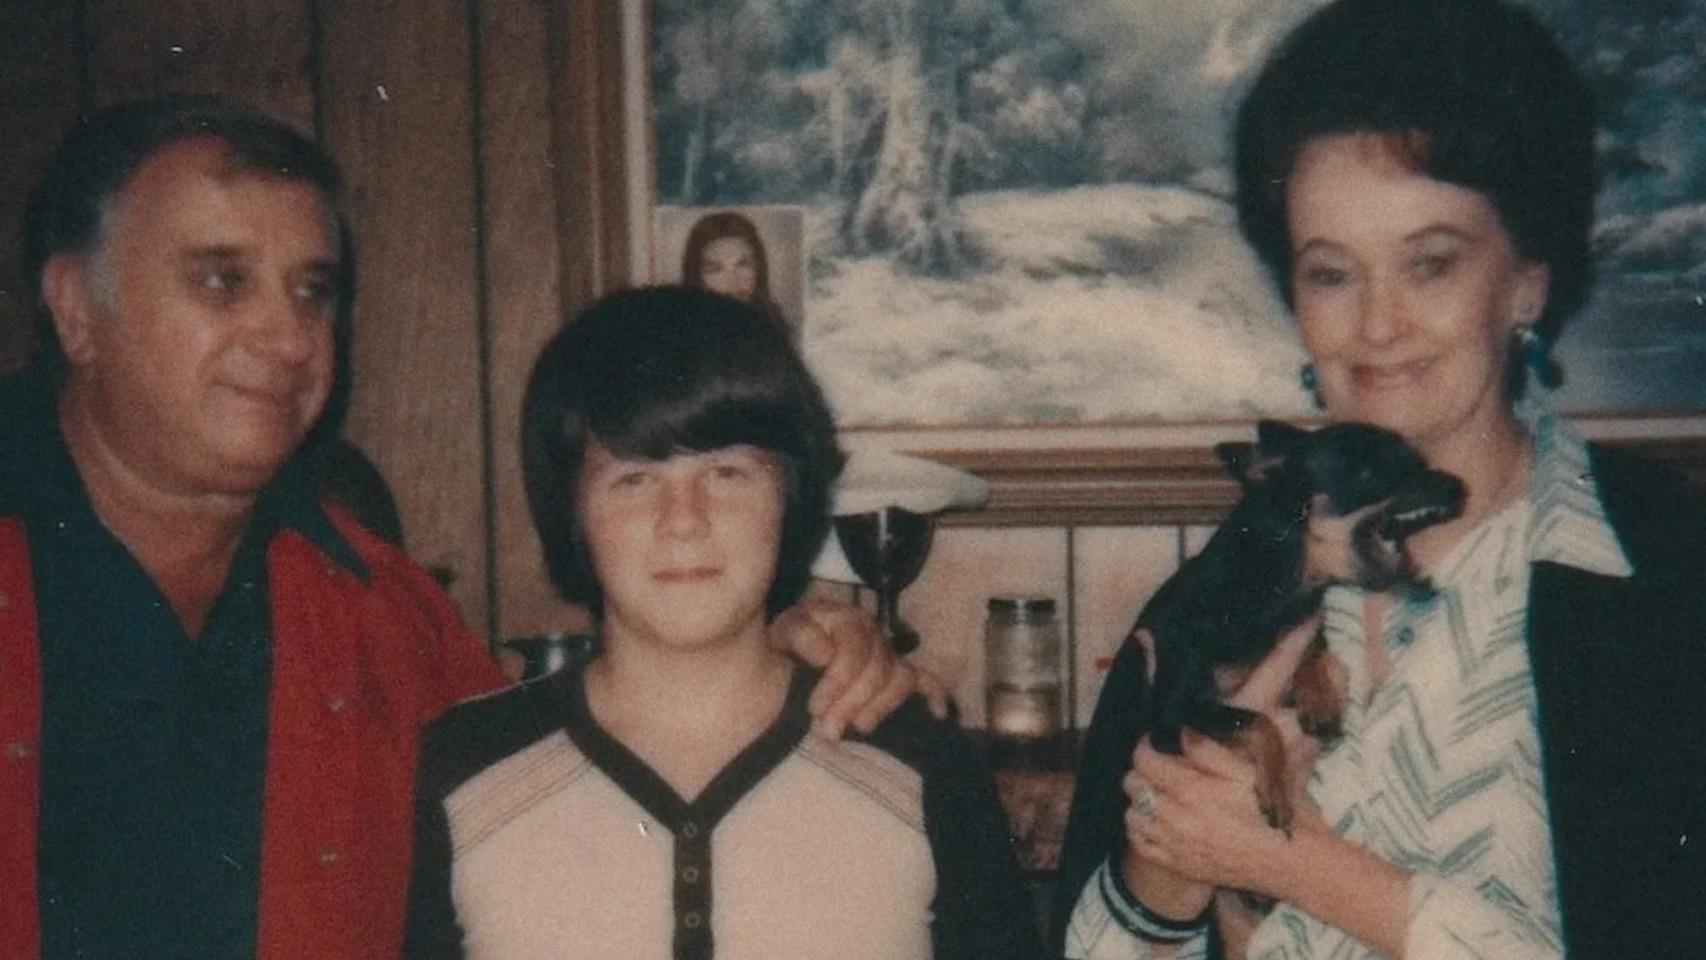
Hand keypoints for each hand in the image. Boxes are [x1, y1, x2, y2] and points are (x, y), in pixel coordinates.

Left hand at [769, 598, 951, 737]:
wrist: (790, 653)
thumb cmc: (787, 643)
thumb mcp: (783, 632)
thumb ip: (800, 635)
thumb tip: (826, 654)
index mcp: (846, 619)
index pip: (853, 651)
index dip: (836, 683)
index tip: (815, 710)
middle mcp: (874, 633)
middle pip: (878, 670)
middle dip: (852, 703)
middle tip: (828, 731)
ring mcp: (889, 653)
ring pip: (901, 679)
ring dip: (880, 707)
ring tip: (859, 728)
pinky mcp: (898, 673)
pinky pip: (927, 680)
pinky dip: (936, 694)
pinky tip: (938, 713)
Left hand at [1125, 731, 1320, 896]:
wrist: (1291, 861)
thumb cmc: (1273, 810)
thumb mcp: (1247, 769)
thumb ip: (1209, 750)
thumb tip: (1181, 732)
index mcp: (1189, 790)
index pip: (1143, 760)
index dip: (1146, 745)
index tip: (1156, 741)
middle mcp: (1173, 818)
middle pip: (1132, 785)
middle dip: (1142, 770)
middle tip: (1160, 766)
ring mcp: (1173, 844)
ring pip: (1132, 815)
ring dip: (1141, 800)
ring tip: (1159, 793)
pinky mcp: (1179, 865)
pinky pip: (1140, 844)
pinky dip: (1142, 830)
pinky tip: (1158, 821)